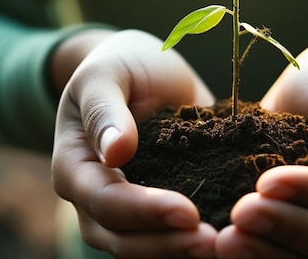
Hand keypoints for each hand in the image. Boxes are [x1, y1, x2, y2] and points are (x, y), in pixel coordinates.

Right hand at [51, 30, 216, 257]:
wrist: (143, 69)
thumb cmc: (119, 67)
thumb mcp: (105, 75)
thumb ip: (105, 110)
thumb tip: (116, 151)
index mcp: (75, 168)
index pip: (104, 201)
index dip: (144, 211)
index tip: (188, 212)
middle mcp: (96, 198)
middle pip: (123, 239)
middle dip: (167, 244)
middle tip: (214, 242)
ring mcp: (129, 208)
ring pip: (147, 247)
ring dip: (183, 251)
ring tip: (227, 246)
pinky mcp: (159, 206)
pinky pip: (171, 233)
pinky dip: (194, 239)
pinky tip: (233, 238)